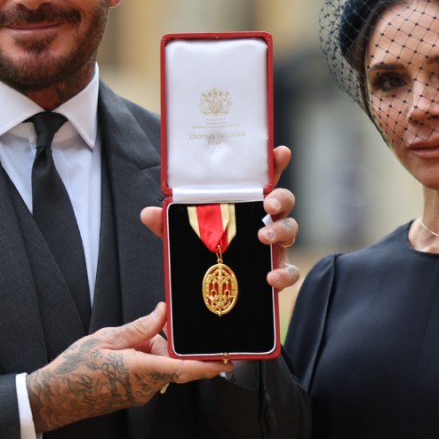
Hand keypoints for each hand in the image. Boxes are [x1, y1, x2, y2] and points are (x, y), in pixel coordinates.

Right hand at [26, 303, 232, 431]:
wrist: (55, 396)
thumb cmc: (76, 367)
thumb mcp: (107, 338)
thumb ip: (140, 327)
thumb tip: (163, 313)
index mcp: (142, 370)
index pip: (185, 368)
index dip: (209, 366)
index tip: (229, 362)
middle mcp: (146, 387)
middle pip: (173, 362)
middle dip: (163, 345)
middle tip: (142, 335)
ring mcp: (141, 395)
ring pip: (161, 368)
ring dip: (149, 352)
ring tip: (121, 346)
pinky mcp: (134, 396)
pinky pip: (150, 375)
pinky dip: (142, 361)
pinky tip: (120, 355)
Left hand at [139, 144, 301, 291]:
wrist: (213, 287)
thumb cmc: (205, 250)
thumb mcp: (183, 234)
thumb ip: (168, 223)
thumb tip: (148, 213)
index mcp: (246, 204)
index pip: (263, 179)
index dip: (274, 163)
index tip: (280, 151)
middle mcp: (265, 220)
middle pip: (284, 200)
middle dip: (280, 198)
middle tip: (268, 204)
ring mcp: (275, 245)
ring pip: (290, 230)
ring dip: (280, 231)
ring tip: (264, 237)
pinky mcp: (278, 269)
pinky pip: (290, 271)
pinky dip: (284, 274)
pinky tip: (271, 276)